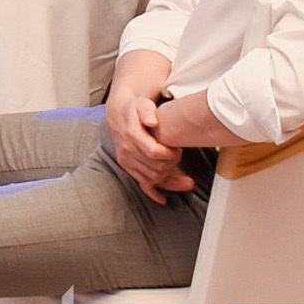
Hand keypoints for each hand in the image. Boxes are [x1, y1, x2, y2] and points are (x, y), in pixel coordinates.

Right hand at [105, 87, 189, 202]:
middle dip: (173, 165)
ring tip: (185, 179)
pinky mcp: (128, 166)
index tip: (177, 149)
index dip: (170, 154)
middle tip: (180, 157)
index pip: (155, 153)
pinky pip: (141, 183)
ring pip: (152, 178)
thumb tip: (153, 122)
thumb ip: (147, 111)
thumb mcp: (141, 104)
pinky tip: (163, 199)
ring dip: (170, 180)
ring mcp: (127, 160)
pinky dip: (153, 192)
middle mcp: (128, 150)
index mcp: (132, 135)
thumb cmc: (134, 108)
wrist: (118, 113)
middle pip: (156, 168)